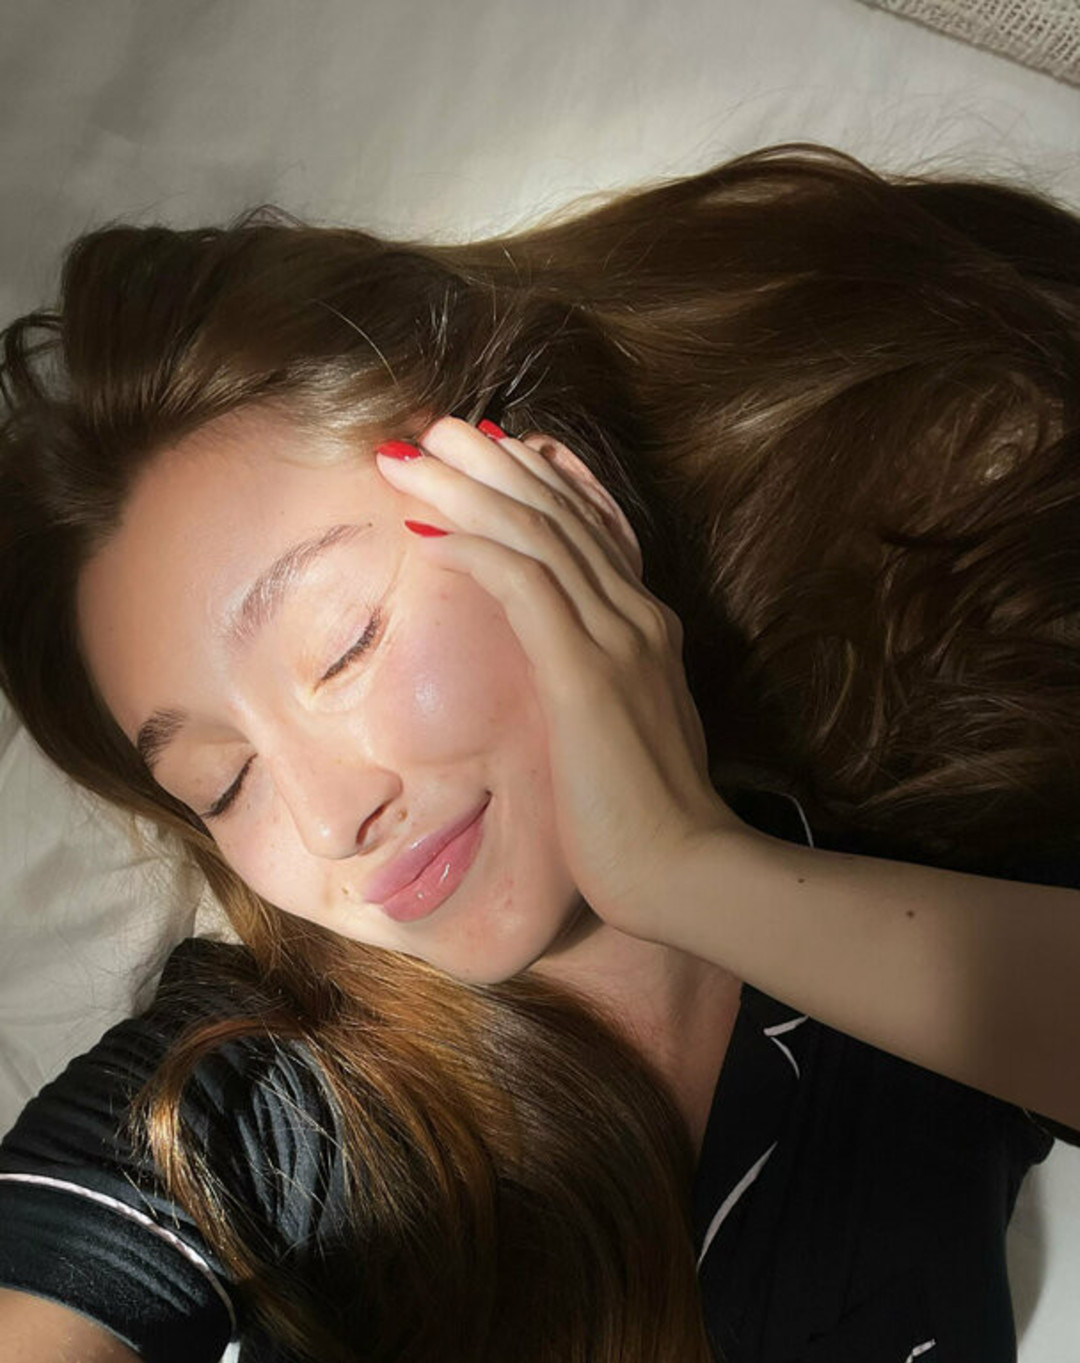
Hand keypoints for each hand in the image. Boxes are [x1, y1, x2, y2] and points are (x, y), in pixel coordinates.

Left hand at [374, 415, 744, 942]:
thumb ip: (593, 695)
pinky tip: (429, 534)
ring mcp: (616, 642)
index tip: (489, 451)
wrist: (684, 871)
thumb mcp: (617, 740)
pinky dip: (477, 549)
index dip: (539, 483)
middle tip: (434, 429)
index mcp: (645, 632)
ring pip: (538, 535)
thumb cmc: (643, 826)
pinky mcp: (586, 677)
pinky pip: (526, 587)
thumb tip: (556, 684)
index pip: (592, 531)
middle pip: (559, 516)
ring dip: (470, 490)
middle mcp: (637, 620)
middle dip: (492, 465)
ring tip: (412, 458)